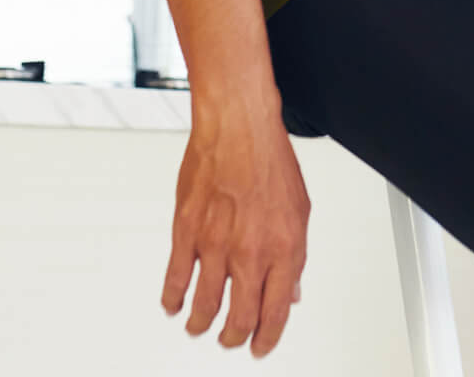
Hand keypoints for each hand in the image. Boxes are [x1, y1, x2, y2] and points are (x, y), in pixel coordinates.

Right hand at [164, 104, 310, 356]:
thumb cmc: (270, 161)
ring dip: (201, 325)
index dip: (267, 338)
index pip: (276, 312)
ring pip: (205, 306)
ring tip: (199, 329)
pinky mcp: (187, 231)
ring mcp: (216, 244)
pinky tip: (173, 305)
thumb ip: (294, 257)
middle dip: (234, 338)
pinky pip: (176, 278)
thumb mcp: (300, 212)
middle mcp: (250, 252)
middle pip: (240, 318)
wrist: (238, 126)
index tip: (260, 347)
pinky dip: (173, 299)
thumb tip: (292, 290)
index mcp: (284, 249)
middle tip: (230, 340)